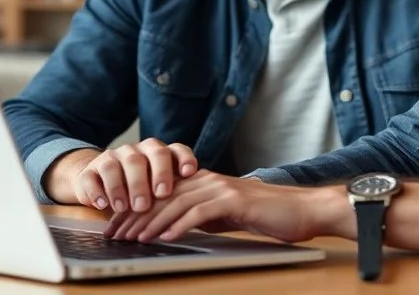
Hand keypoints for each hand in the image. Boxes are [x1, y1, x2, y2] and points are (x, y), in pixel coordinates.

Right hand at [47, 138, 197, 212]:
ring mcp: (112, 158)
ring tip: (126, 208)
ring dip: (121, 187)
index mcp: (157, 153)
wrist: (99, 183)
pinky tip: (103, 205)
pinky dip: (98, 190)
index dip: (183, 159)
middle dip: (149, 177)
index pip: (174, 149)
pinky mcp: (90, 170)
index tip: (189, 173)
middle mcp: (135, 151)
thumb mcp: (159, 190)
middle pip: (143, 156)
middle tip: (154, 199)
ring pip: (115, 165)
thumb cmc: (140, 189)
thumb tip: (197, 208)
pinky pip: (92, 176)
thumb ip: (175, 193)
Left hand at [103, 170, 344, 243]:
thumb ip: (203, 216)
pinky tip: (164, 237)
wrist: (304, 210)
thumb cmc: (269, 215)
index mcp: (205, 181)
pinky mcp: (233, 200)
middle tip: (114, 233)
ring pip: (175, 203)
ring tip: (132, 238)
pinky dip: (179, 225)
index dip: (136, 208)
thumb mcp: (228, 215)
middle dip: (134, 215)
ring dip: (151, 222)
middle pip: (162, 196)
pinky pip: (199, 213)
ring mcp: (221, 188)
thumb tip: (176, 227)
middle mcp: (208, 179)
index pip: (162, 193)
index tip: (116, 224)